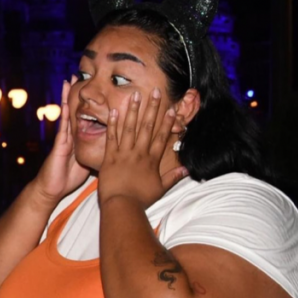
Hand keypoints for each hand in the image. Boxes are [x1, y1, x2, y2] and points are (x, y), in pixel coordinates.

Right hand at [32, 78, 89, 205]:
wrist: (52, 188)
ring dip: (67, 97)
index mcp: (79, 139)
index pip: (86, 116)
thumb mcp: (85, 162)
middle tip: (79, 74)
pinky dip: (63, 114)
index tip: (95, 87)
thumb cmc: (68, 177)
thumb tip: (109, 148)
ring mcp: (64, 138)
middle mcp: (71, 135)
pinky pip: (62, 126)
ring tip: (69, 81)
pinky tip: (63, 102)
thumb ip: (94, 153)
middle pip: (75, 109)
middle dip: (76, 93)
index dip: (90, 102)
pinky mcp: (59, 144)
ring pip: (67, 113)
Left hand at [98, 88, 187, 208]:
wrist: (122, 206)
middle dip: (152, 108)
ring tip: (134, 95)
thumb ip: (173, 177)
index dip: (167, 122)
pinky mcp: (109, 157)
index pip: (162, 137)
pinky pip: (111, 137)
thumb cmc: (140, 199)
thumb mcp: (160, 189)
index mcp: (151, 160)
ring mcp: (124, 154)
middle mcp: (139, 153)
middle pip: (147, 127)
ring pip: (129, 128)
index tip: (172, 109)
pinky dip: (112, 124)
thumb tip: (187, 170)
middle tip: (155, 92)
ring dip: (132, 110)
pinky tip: (113, 111)